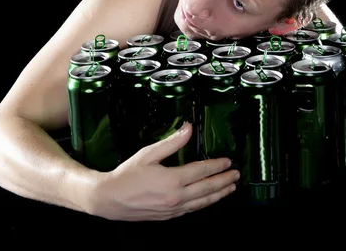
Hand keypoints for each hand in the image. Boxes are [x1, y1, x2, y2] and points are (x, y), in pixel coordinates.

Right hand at [88, 121, 238, 220]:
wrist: (109, 199)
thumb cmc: (127, 175)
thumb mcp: (149, 154)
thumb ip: (172, 142)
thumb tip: (188, 129)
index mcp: (172, 180)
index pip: (202, 171)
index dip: (217, 166)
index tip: (227, 161)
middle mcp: (176, 197)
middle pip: (207, 188)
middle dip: (224, 181)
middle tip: (236, 175)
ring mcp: (173, 209)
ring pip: (203, 202)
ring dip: (219, 194)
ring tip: (230, 188)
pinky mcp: (168, 216)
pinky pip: (192, 209)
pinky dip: (204, 203)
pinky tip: (209, 199)